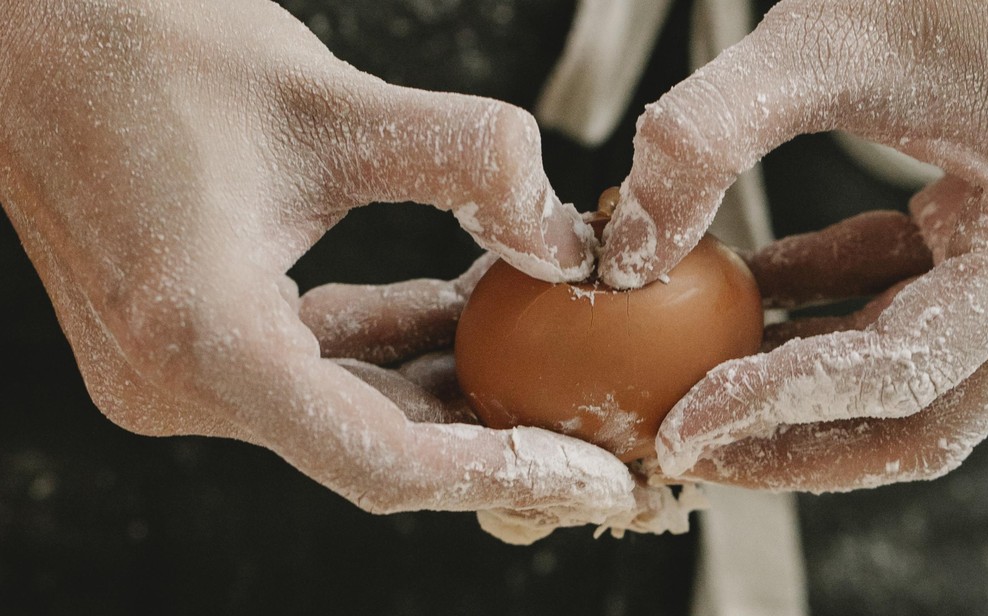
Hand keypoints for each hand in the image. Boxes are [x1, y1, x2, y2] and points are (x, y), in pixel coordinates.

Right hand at [0, 0, 635, 519]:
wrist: (26, 31)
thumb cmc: (142, 44)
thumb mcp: (328, 99)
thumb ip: (469, 160)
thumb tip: (567, 236)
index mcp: (201, 342)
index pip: (386, 461)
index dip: (509, 474)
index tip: (601, 477)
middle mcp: (176, 384)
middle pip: (378, 449)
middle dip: (499, 440)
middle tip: (605, 429)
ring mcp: (174, 372)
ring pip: (352, 409)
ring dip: (453, 387)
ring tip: (557, 363)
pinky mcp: (186, 340)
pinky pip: (318, 366)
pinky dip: (396, 345)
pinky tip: (468, 308)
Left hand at [600, 0, 987, 489]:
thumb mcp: (819, 41)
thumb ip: (706, 139)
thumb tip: (627, 248)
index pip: (900, 373)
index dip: (778, 409)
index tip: (684, 424)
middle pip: (924, 418)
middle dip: (798, 444)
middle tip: (693, 449)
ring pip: (915, 380)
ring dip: (806, 392)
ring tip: (702, 392)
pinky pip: (907, 311)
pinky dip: (827, 317)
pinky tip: (746, 299)